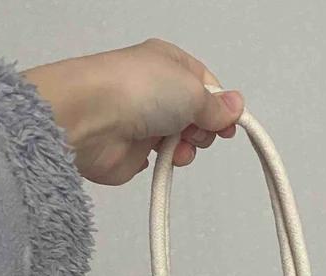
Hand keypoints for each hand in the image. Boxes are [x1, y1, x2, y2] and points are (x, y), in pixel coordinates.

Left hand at [22, 39, 243, 185]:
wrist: (91, 119)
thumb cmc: (135, 90)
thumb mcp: (192, 91)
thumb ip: (216, 106)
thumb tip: (235, 106)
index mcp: (168, 63)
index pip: (205, 86)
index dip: (219, 107)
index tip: (227, 124)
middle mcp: (154, 89)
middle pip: (194, 115)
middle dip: (202, 129)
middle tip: (195, 131)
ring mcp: (142, 120)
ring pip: (180, 140)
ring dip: (186, 148)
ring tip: (176, 148)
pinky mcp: (131, 150)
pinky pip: (159, 160)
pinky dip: (164, 162)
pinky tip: (160, 158)